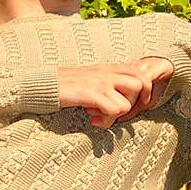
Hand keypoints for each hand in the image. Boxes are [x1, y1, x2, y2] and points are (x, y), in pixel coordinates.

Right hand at [57, 57, 174, 126]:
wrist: (45, 85)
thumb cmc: (67, 87)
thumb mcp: (93, 80)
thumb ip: (109, 84)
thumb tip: (122, 103)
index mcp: (111, 68)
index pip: (142, 73)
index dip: (145, 92)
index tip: (135, 106)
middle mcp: (109, 72)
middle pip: (142, 84)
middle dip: (136, 105)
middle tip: (120, 115)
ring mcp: (101, 82)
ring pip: (128, 102)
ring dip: (117, 115)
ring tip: (100, 116)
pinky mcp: (92, 93)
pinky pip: (114, 110)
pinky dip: (105, 121)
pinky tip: (92, 119)